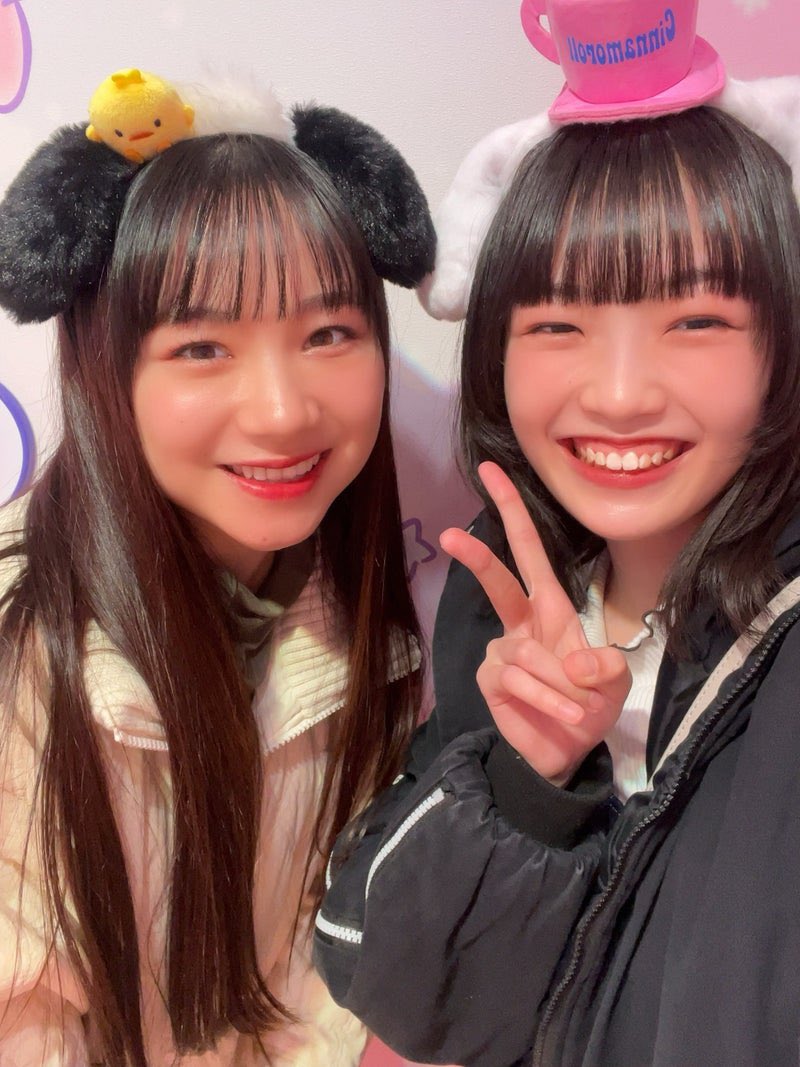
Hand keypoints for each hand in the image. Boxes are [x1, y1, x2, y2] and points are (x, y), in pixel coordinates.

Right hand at [440, 462, 629, 785]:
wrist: (568, 753)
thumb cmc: (589, 705)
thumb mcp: (615, 682)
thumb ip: (606, 667)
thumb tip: (574, 663)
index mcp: (551, 609)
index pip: (529, 553)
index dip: (512, 512)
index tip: (491, 472)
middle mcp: (522, 624)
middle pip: (499, 582)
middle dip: (477, 558)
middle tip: (450, 536)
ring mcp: (503, 651)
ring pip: (526, 655)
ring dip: (561, 685)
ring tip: (580, 709)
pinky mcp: (492, 680)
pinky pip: (519, 680)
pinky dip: (549, 699)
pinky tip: (565, 716)